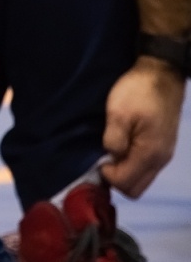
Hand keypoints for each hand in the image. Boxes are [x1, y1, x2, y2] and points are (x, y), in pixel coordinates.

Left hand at [100, 57, 184, 197]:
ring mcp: (164, 153)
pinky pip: (147, 167)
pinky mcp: (163, 145)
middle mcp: (161, 159)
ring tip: (111, 150)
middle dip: (116, 179)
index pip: (126, 184)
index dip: (107, 176)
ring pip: (142, 179)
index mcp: (150, 154)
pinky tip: (123, 146)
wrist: (162, 73)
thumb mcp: (118, 113)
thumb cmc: (138, 92)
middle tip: (103, 158)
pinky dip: (133, 164)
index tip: (98, 159)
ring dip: (125, 171)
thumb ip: (114, 140)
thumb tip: (111, 158)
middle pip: (136, 188)